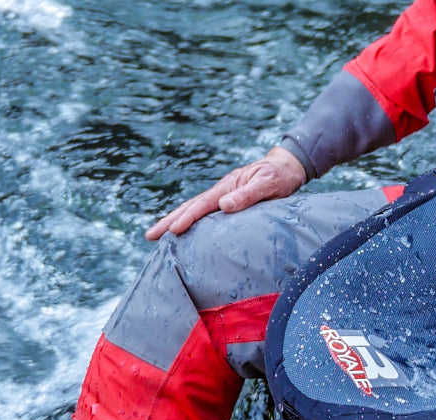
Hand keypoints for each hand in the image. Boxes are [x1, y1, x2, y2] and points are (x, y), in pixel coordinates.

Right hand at [144, 146, 306, 239]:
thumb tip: (223, 205)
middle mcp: (220, 191)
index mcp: (227, 186)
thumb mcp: (268, 183)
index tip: (173, 231)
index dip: (187, 218)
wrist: (286, 167)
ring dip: (174, 222)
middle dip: (169, 221)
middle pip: (189, 207)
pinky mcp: (225, 202)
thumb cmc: (279, 176)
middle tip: (149, 236)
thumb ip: (248, 194)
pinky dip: (189, 221)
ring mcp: (221, 196)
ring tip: (155, 236)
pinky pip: (203, 213)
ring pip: (193, 209)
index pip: (202, 205)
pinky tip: (181, 231)